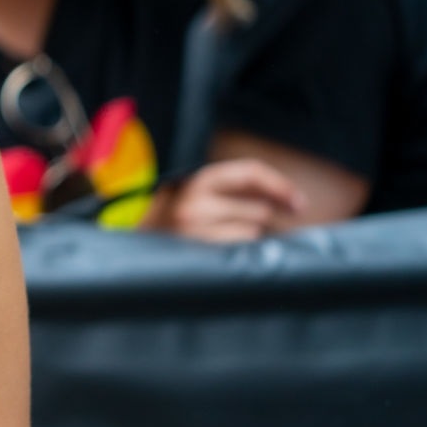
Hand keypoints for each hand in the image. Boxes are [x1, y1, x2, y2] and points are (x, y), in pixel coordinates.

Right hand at [145, 158, 306, 241]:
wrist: (127, 250)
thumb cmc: (169, 222)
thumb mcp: (194, 196)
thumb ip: (228, 192)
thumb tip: (281, 199)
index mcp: (195, 180)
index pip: (250, 172)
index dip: (280, 185)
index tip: (299, 202)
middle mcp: (194, 201)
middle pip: (259, 207)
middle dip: (265, 219)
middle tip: (258, 227)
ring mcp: (194, 229)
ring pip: (252, 231)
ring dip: (249, 237)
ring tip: (225, 240)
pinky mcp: (198, 253)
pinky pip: (239, 251)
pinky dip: (240, 254)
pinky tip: (224, 255)